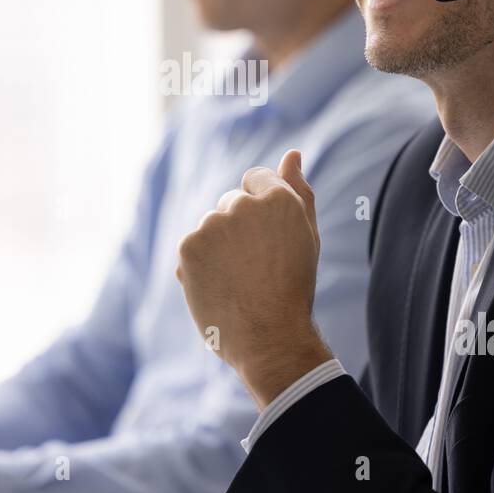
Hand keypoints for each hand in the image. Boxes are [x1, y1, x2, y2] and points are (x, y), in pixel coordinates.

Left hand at [176, 149, 331, 407]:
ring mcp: (212, 224)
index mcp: (278, 198)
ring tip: (238, 279)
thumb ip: (299, 190)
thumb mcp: (306, 236)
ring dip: (219, 244)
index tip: (267, 239)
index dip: (261, 210)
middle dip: (239, 227)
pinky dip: (201, 263)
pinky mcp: (188, 246)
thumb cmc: (293, 288)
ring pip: (210, 225)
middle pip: (230, 201)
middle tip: (256, 266)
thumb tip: (292, 154)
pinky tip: (220, 285)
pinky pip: (193, 246)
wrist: (270, 338)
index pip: (255, 179)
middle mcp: (242, 204)